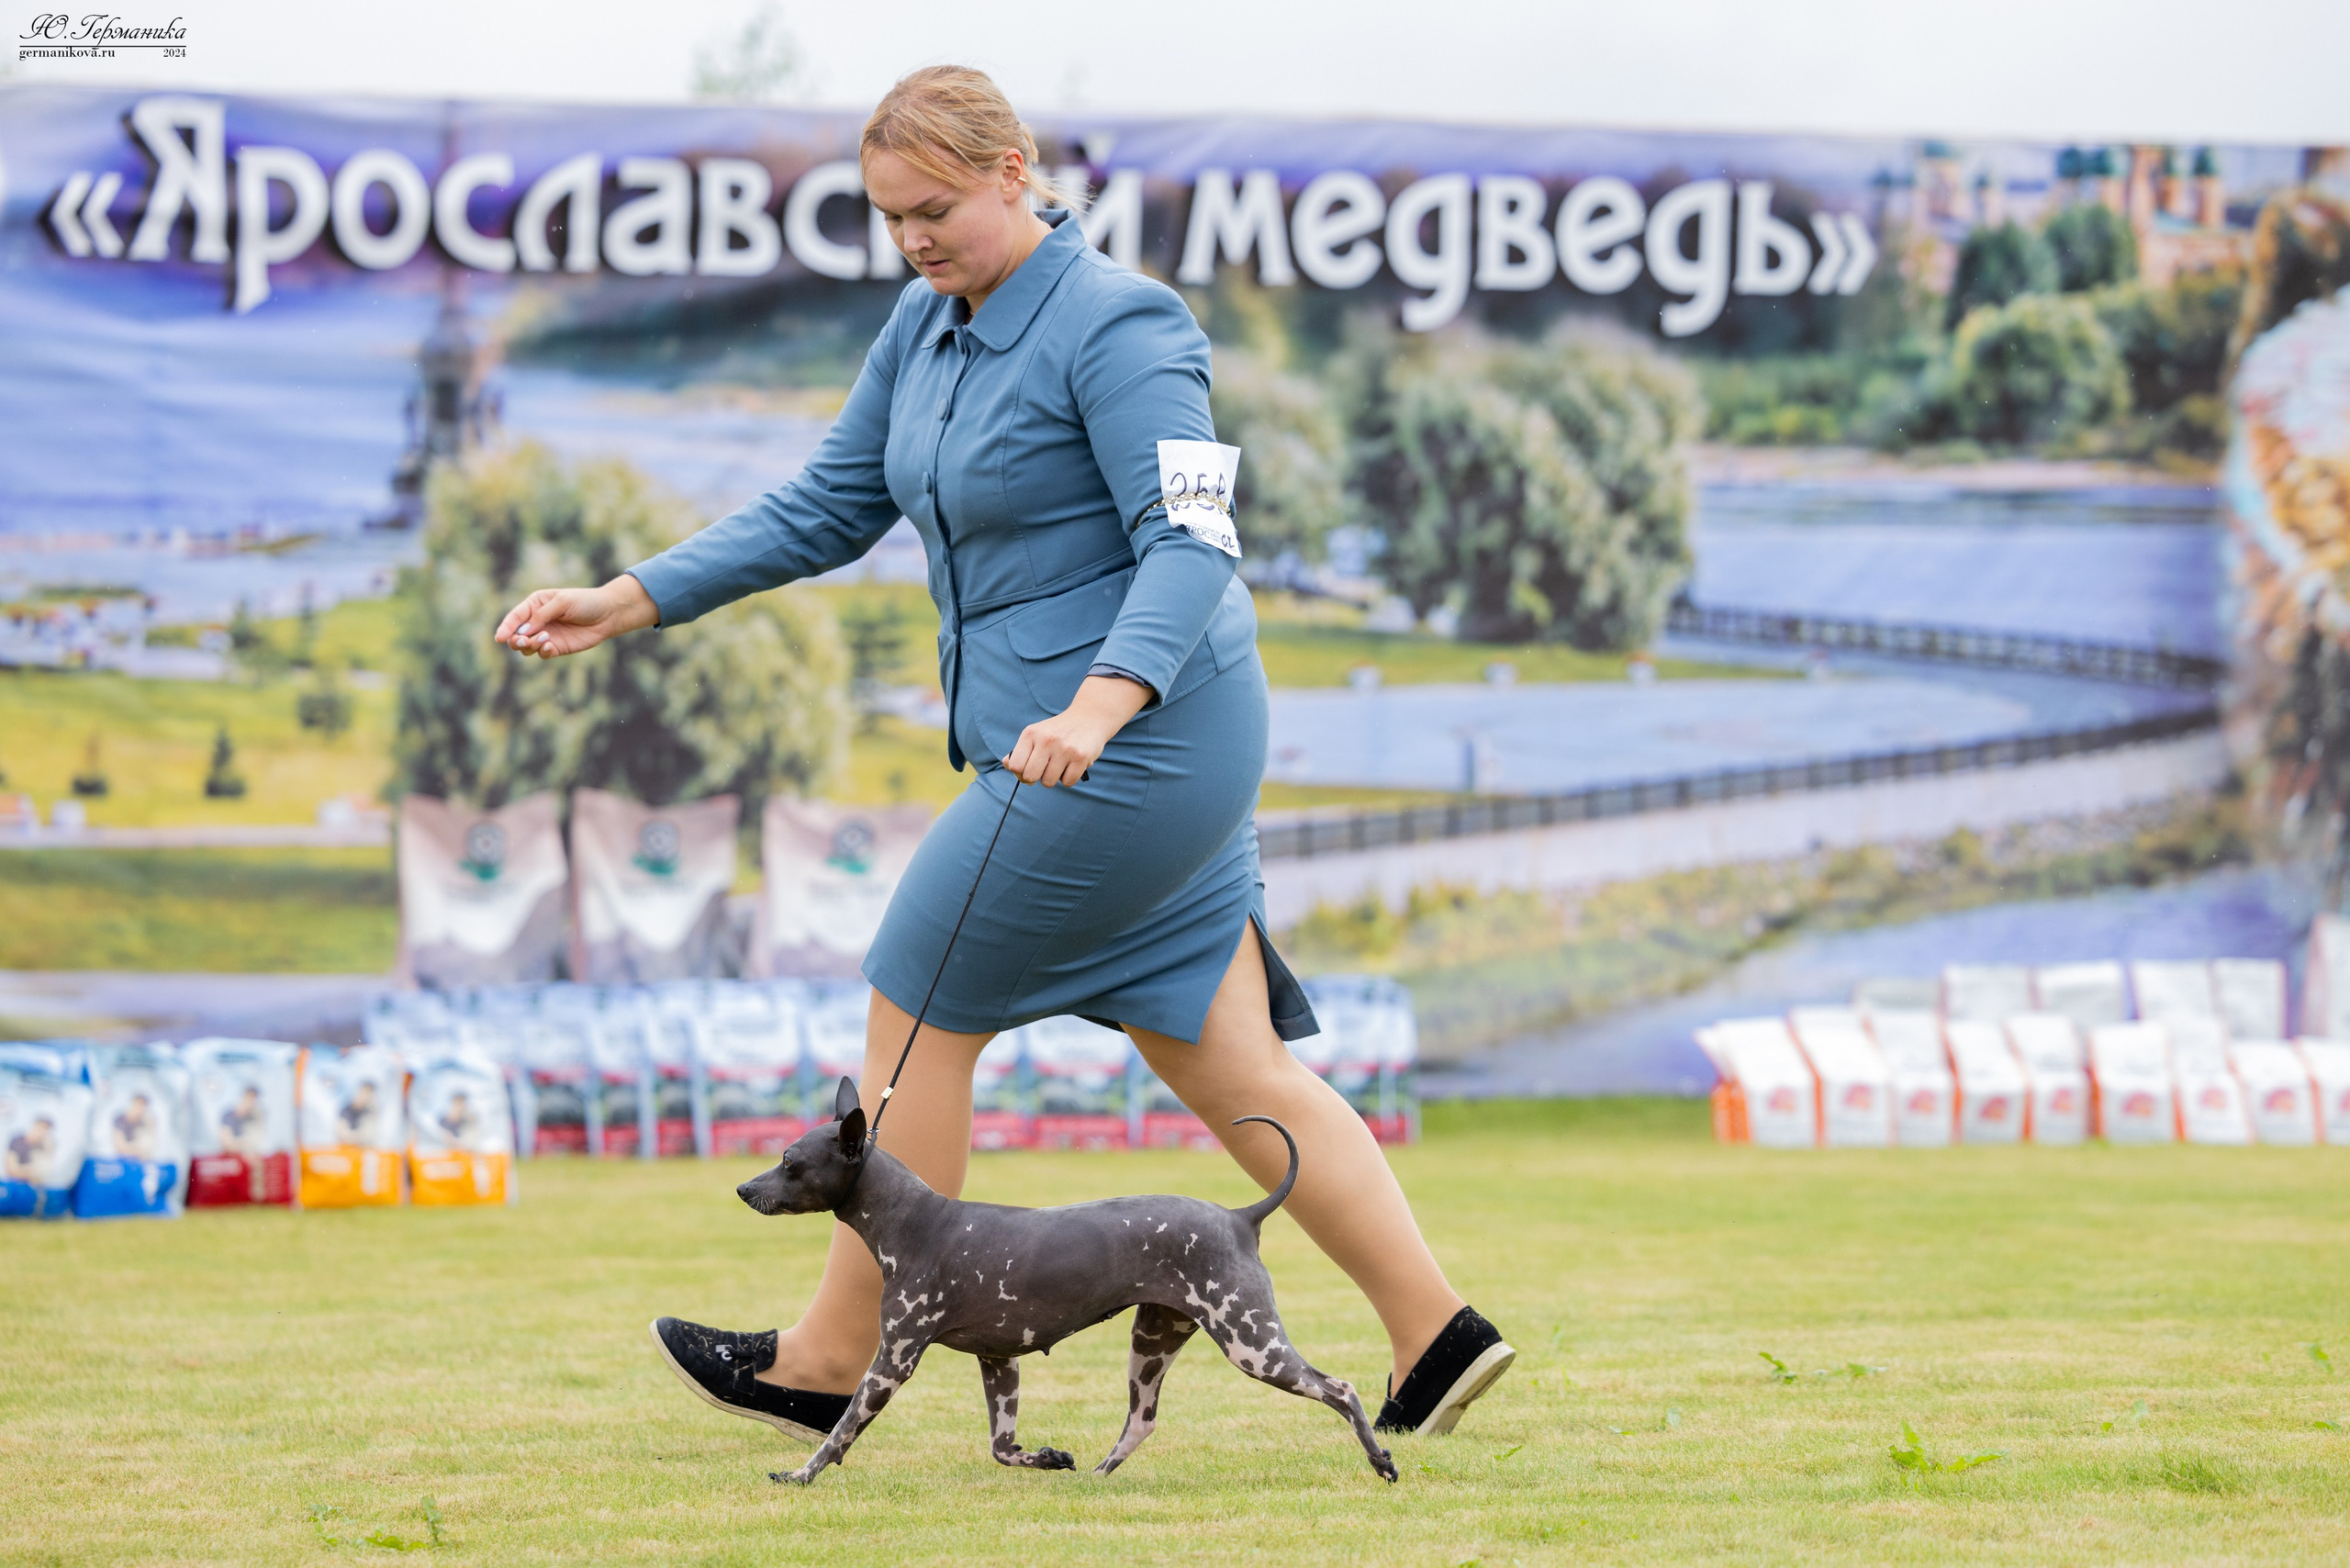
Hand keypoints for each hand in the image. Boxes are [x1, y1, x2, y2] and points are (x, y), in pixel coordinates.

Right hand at [493, 575, 658, 658]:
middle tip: (522, 640)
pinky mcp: (556, 647)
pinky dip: (543, 652)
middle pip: (516, 635)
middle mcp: (537, 621)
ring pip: (527, 647)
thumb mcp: (563, 602)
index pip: (515, 617)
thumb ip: (542, 615)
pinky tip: (551, 646)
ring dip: (530, 646)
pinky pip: (542, 654)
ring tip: (545, 639)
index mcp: (535, 604)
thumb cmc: (585, 602)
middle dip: (515, 640)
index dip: (505, 628)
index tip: (499, 638)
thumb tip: (524, 630)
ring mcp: (546, 635)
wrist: (607, 614)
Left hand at [1004, 675, 1151, 786]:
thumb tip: (1007, 764)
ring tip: (1060, 764)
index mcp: (1031, 733)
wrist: (1088, 717)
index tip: (1028, 769)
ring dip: (1054, 778)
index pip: (1015, 765)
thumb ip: (1020, 750)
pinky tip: (1072, 765)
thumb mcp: (1036, 733)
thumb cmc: (1058, 731)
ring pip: (1048, 782)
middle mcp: (1046, 739)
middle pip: (1030, 777)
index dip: (1020, 773)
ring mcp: (1064, 748)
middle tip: (1044, 769)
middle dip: (1036, 777)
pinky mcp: (1081, 757)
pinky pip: (1068, 782)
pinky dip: (1069, 778)